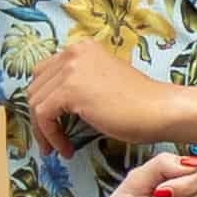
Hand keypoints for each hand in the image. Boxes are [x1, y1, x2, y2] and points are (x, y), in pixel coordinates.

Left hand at [27, 40, 168, 149]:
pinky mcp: (70, 90)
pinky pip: (43, 116)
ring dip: (44, 130)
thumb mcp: (103, 84)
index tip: (51, 123)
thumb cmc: (141, 104)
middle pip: (36, 86)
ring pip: (35, 102)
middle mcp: (73, 52)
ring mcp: (70, 69)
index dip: (44, 100)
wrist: (161, 110)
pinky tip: (65, 149)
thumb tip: (56, 104)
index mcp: (82, 48)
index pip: (45, 73)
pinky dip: (50, 136)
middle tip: (50, 140)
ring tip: (58, 148)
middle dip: (39, 117)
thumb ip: (80, 84)